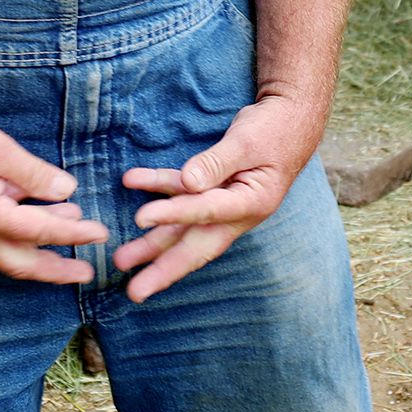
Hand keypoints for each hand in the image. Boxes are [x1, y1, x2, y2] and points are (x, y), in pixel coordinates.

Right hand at [0, 100, 105, 284]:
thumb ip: (32, 174)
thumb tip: (67, 192)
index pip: (36, 232)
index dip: (72, 234)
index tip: (100, 233)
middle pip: (19, 263)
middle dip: (55, 271)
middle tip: (86, 272)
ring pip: (4, 250)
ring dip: (38, 246)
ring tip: (71, 229)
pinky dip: (18, 232)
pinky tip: (36, 211)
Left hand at [115, 94, 322, 301]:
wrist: (289, 119)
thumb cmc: (274, 130)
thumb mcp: (247, 142)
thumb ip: (216, 162)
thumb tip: (188, 181)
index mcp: (251, 203)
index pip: (207, 211)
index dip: (174, 214)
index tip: (141, 218)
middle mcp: (235, 213)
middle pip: (195, 245)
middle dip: (163, 269)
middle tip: (135, 292)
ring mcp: (222, 204)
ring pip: (182, 229)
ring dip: (151, 242)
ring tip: (121, 260)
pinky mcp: (211, 189)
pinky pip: (180, 192)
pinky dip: (157, 187)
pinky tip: (131, 181)